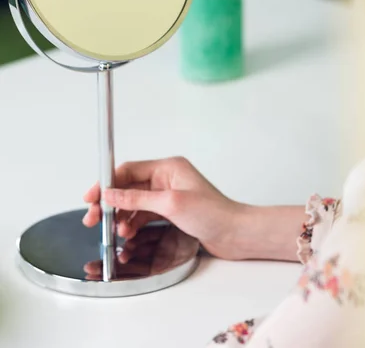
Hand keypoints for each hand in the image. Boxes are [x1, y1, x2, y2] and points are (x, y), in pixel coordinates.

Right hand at [83, 157, 244, 259]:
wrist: (235, 234)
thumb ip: (137, 198)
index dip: (107, 182)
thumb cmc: (214, 213)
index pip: (129, 170)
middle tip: (94, 217)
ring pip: (135, 202)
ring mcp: (168, 195)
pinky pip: (144, 214)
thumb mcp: (171, 204)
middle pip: (128, 186)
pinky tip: (128, 233)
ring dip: (122, 216)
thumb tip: (111, 193)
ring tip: (115, 230)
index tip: (92, 197)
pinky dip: (134, 223)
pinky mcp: (171, 211)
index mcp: (168, 167)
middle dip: (110, 202)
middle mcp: (167, 178)